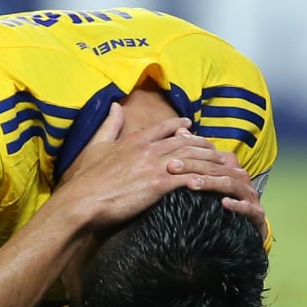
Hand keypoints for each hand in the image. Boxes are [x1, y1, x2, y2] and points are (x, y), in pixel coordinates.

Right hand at [53, 104, 260, 232]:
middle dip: (203, 145)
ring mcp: (155, 166)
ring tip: (224, 167)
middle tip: (216, 149)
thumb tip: (116, 105)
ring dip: (211, 163)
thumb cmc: (86, 179)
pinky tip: (217, 185)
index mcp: (135, 140)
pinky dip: (205, 181)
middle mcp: (149, 149)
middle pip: (185, 142)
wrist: (82, 201)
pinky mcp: (159, 185)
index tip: (190, 126)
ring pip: (192, 159)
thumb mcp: (96, 146)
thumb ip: (109, 126)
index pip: (163, 128)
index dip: (179, 126)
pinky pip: (189, 180)